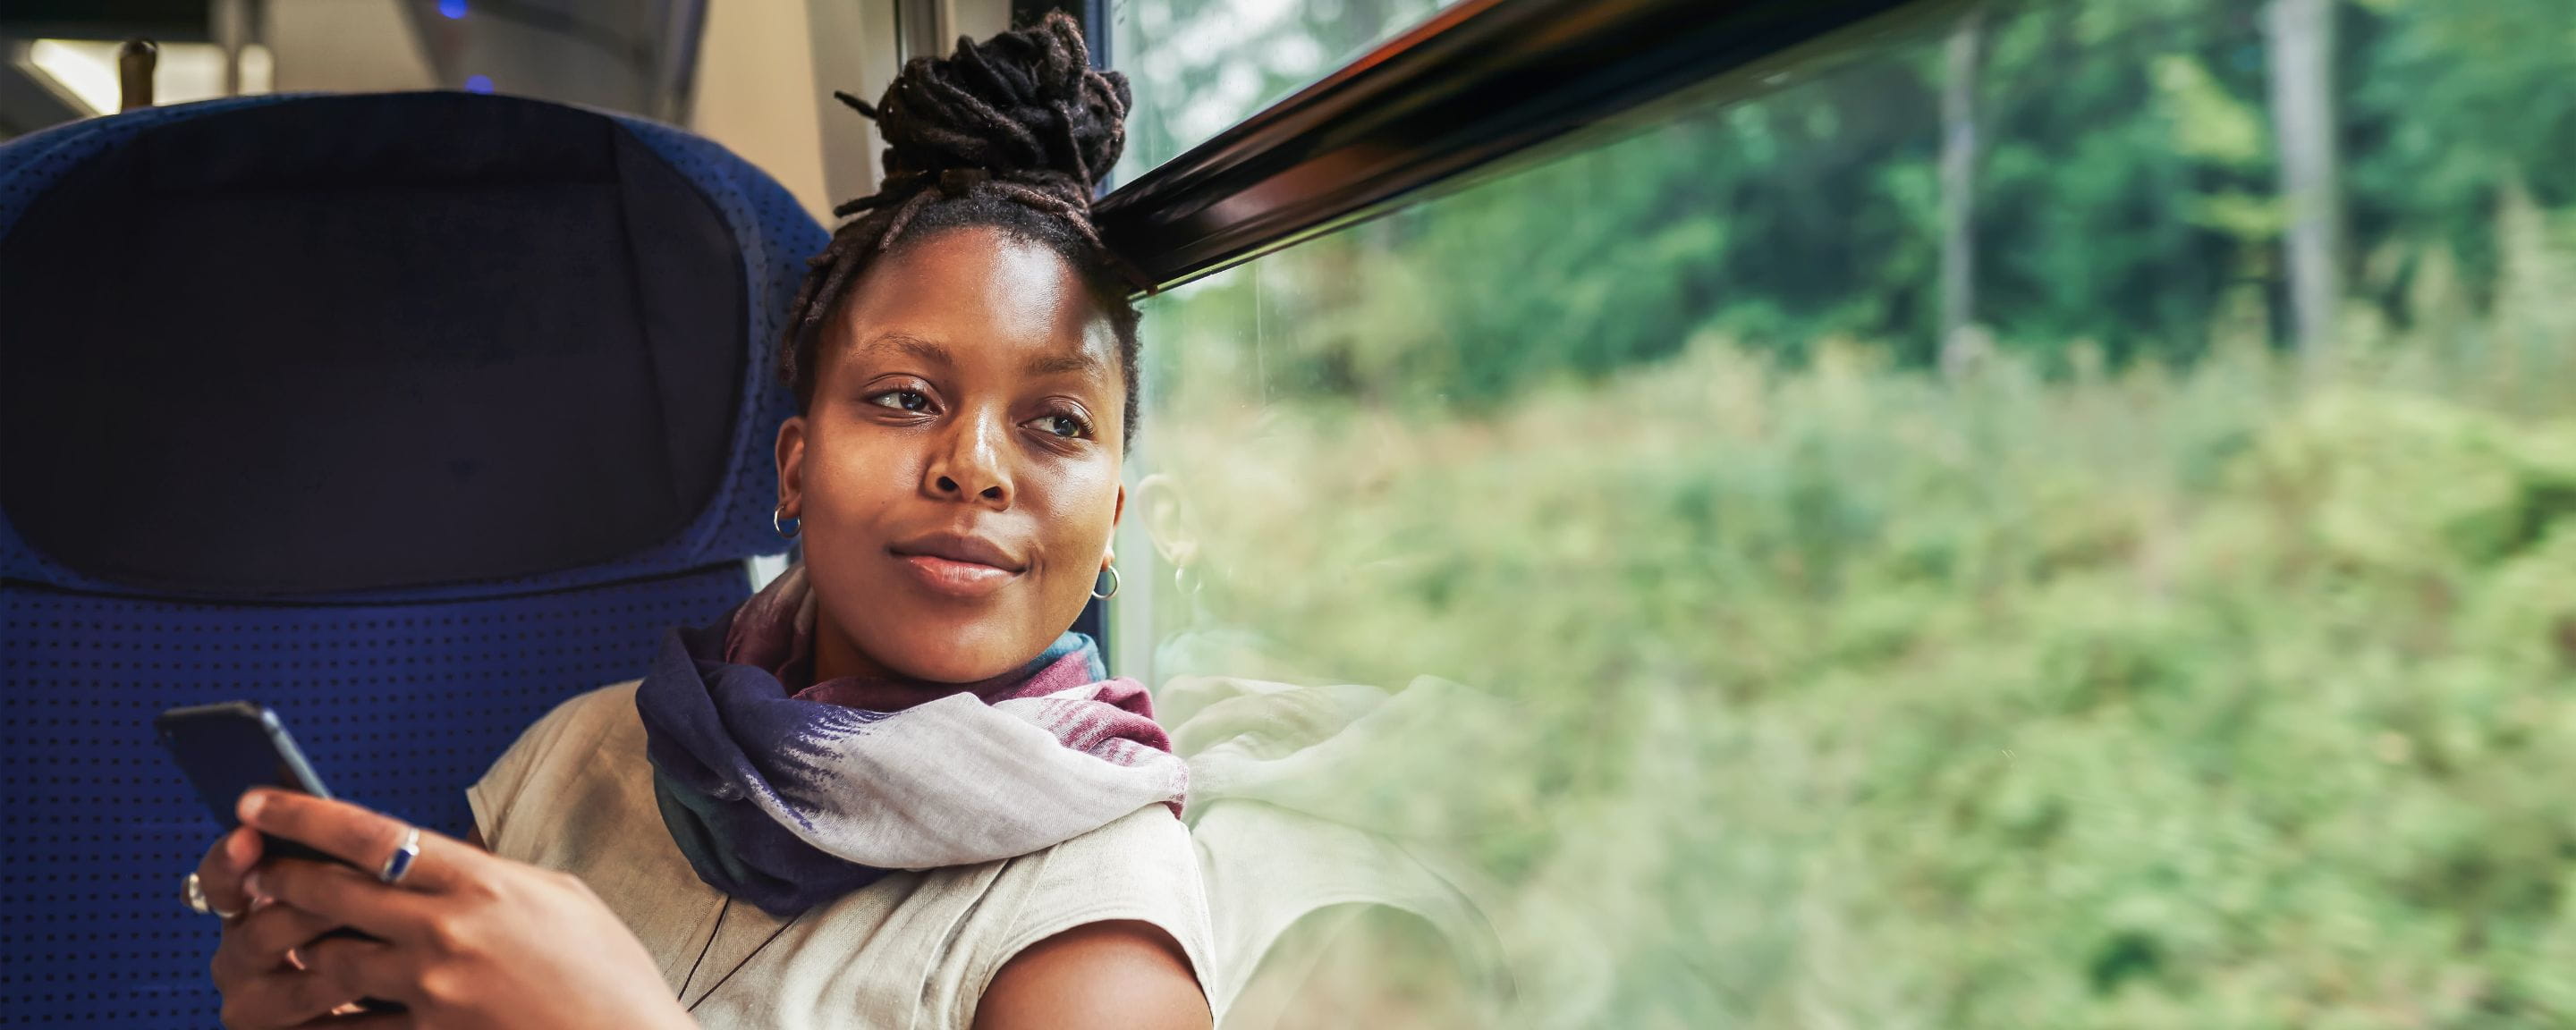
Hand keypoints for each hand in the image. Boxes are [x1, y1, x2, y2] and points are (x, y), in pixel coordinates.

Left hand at [229, 788, 694, 1029]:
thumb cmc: (606, 972)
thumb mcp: (560, 897)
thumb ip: (491, 876)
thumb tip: (442, 860)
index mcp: (483, 881)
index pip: (371, 834)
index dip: (302, 816)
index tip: (257, 804)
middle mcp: (449, 928)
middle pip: (332, 893)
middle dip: (281, 878)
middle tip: (253, 871)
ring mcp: (434, 987)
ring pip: (330, 959)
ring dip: (295, 947)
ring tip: (278, 939)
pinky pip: (354, 1025)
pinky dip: (325, 1014)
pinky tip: (308, 1008)